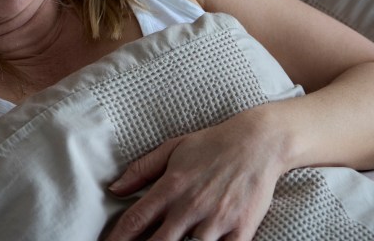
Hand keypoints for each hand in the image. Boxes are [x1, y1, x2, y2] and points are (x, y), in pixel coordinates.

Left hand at [104, 110, 284, 240]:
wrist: (259, 142)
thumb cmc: (212, 144)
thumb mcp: (172, 148)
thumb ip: (142, 170)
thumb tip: (114, 188)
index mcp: (170, 186)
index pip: (135, 220)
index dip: (118, 238)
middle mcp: (190, 206)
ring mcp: (216, 220)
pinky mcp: (241, 229)